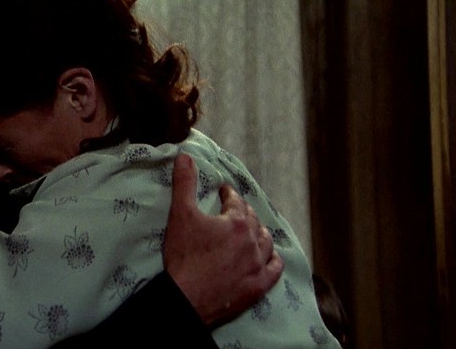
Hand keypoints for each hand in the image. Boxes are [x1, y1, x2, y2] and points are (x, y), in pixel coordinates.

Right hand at [164, 153, 283, 326]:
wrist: (186, 299)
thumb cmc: (183, 256)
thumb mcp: (180, 215)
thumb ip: (184, 183)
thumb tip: (185, 156)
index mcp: (236, 222)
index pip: (236, 201)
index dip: (228, 194)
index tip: (223, 193)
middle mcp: (252, 242)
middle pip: (253, 219)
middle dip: (243, 212)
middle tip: (233, 210)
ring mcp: (257, 266)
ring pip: (266, 242)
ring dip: (259, 232)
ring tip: (250, 230)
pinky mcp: (258, 286)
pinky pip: (275, 268)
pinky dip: (273, 259)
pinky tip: (269, 256)